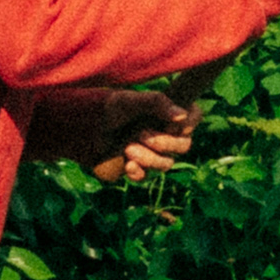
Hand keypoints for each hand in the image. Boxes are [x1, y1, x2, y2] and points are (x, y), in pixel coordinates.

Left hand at [56, 84, 200, 181]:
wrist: (84, 129)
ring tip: (127, 147)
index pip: (195, 116)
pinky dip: (138, 172)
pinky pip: (147, 177)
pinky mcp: (138, 169)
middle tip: (140, 133)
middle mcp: (166, 133)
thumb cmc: (109, 109)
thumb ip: (157, 104)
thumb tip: (182, 116)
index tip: (172, 122)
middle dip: (163, 142)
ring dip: (148, 157)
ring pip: (167, 164)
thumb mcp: (131, 101)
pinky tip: (127, 164)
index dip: (189, 123)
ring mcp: (153, 153)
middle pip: (184, 145)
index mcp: (168, 112)